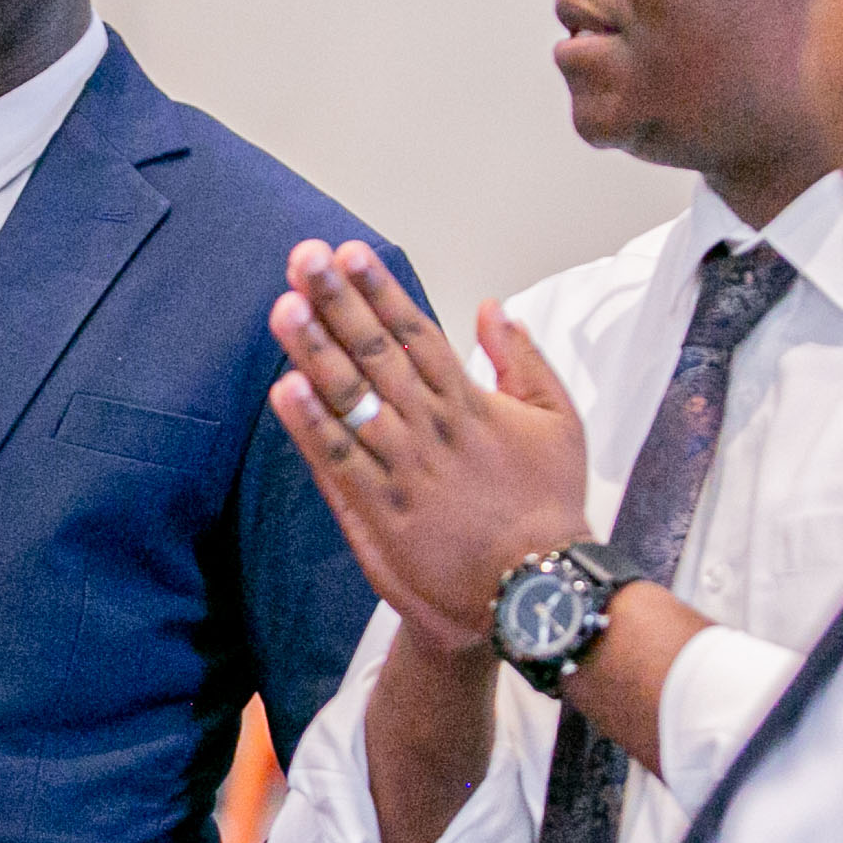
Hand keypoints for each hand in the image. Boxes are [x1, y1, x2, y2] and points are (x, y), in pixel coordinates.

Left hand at [268, 241, 596, 653]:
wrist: (537, 588)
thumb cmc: (550, 505)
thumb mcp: (557, 420)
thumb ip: (522, 359)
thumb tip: (493, 307)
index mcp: (468, 402)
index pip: (415, 332)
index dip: (380, 291)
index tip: (349, 253)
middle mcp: (431, 427)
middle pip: (376, 353)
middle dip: (338, 303)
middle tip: (304, 260)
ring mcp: (405, 469)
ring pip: (352, 400)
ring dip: (315, 352)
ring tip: (285, 308)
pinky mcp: (385, 513)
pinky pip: (341, 462)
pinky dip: (312, 427)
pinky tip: (286, 391)